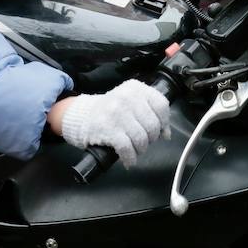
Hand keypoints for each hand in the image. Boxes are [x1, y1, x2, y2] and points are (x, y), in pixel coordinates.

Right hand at [51, 79, 169, 167]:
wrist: (82, 116)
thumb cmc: (109, 111)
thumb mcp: (130, 101)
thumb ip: (149, 111)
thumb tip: (165, 133)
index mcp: (135, 88)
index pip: (161, 105)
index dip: (164, 122)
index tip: (161, 132)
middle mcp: (127, 97)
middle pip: (152, 125)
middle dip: (150, 139)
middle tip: (143, 142)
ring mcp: (117, 112)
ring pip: (141, 138)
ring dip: (140, 150)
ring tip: (135, 150)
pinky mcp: (108, 128)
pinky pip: (127, 147)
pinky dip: (130, 157)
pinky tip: (128, 159)